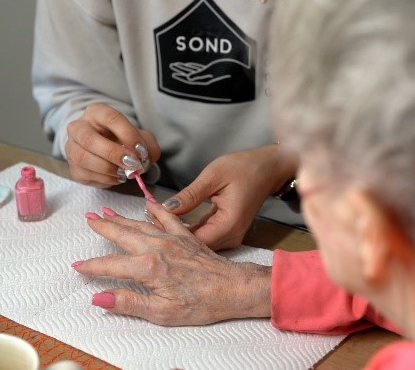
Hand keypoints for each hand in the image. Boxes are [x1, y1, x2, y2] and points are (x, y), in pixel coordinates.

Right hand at [65, 103, 159, 187]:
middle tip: (132, 164)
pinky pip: (85, 174)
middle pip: (89, 139)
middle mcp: (78, 127)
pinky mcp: (72, 167)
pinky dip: (104, 178)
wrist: (108, 152)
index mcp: (97, 112)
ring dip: (107, 168)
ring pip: (82, 158)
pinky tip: (116, 177)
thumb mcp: (140, 137)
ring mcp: (71, 147)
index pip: (111, 118)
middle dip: (113, 153)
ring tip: (124, 173)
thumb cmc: (123, 140)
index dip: (128, 134)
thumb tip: (144, 159)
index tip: (141, 150)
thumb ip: (148, 145)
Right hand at [75, 202, 271, 325]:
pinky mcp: (186, 236)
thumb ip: (128, 303)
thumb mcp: (161, 312)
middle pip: (122, 234)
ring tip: (106, 212)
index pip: (110, 265)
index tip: (78, 266)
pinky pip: (167, 218)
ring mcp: (172, 239)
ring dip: (121, 218)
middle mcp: (157, 248)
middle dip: (103, 227)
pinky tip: (147, 203)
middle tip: (88, 219)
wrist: (233, 287)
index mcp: (148, 268)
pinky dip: (155, 209)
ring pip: (140, 224)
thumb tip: (99, 297)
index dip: (92, 266)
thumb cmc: (201, 304)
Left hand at [162, 145, 297, 250]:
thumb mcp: (213, 176)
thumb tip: (164, 208)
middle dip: (170, 235)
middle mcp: (231, 236)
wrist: (268, 168)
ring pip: (197, 243)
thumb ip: (189, 195)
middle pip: (194, 246)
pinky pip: (204, 236)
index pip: (193, 241)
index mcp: (229, 224)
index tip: (149, 219)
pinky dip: (187, 230)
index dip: (169, 233)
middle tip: (146, 220)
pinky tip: (170, 221)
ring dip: (177, 233)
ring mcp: (231, 236)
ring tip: (154, 219)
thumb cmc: (244, 168)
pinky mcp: (228, 232)